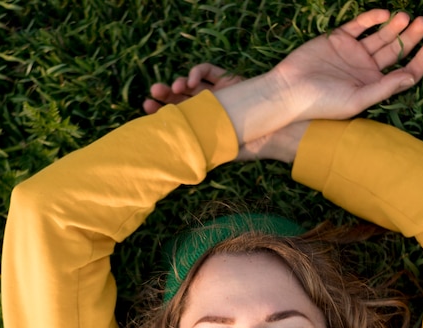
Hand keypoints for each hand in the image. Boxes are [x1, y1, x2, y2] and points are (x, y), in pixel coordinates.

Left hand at [142, 64, 305, 162]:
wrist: (275, 133)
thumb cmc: (251, 146)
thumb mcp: (219, 151)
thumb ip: (199, 151)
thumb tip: (173, 162)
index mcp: (204, 124)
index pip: (179, 115)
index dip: (162, 112)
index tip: (148, 113)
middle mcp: (210, 107)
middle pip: (181, 97)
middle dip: (164, 96)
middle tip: (152, 96)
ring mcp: (219, 91)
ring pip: (191, 83)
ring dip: (178, 83)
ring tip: (172, 89)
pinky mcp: (229, 79)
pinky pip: (209, 71)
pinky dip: (198, 72)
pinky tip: (192, 81)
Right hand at [213, 9, 422, 143]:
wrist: (289, 91)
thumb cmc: (321, 104)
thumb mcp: (356, 100)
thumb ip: (384, 88)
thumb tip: (410, 77)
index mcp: (373, 87)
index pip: (403, 73)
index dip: (420, 61)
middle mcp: (366, 70)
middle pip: (396, 50)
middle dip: (411, 37)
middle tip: (422, 23)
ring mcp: (353, 53)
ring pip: (381, 36)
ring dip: (395, 26)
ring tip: (405, 17)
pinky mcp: (338, 39)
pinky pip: (360, 25)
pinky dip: (372, 18)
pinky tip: (383, 15)